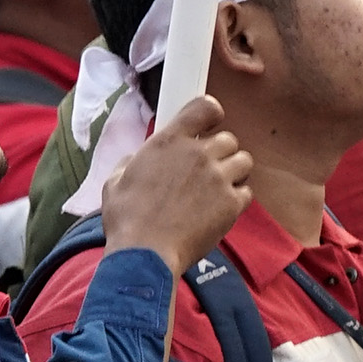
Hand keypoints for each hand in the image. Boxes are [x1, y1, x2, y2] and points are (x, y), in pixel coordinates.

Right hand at [96, 95, 250, 273]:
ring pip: (243, 161)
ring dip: (233, 172)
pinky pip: (246, 192)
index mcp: (168, 142)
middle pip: (228, 138)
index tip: (210, 123)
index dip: (211, 113)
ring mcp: (217, 178)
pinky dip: (237, 199)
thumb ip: (131, 162)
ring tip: (218, 188)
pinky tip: (220, 209)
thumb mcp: (115, 182)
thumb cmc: (127, 221)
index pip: (204, 107)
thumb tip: (136, 160)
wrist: (146, 254)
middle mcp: (197, 154)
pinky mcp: (231, 204)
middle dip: (220, 152)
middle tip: (208, 169)